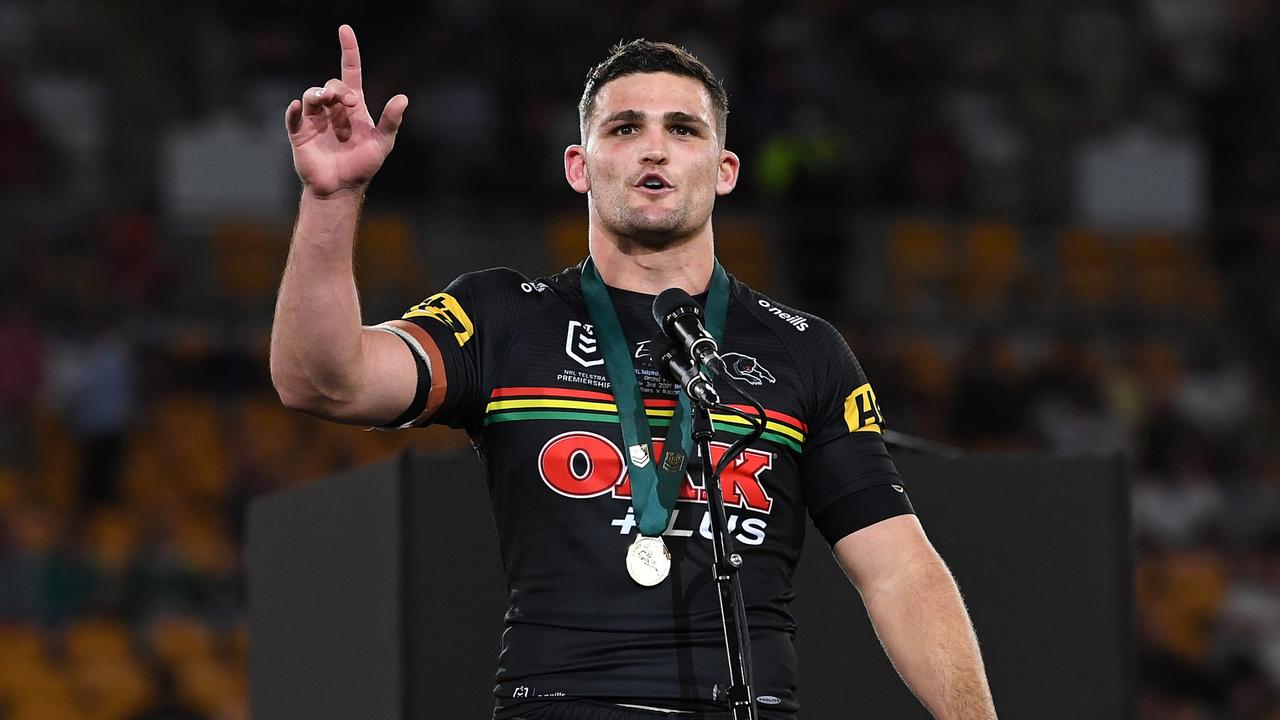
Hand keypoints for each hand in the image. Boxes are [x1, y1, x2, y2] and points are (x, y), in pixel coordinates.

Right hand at [284, 24, 408, 196]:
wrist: (342, 188)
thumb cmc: (362, 165)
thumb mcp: (382, 143)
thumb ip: (391, 121)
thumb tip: (403, 98)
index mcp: (352, 107)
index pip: (350, 71)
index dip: (349, 50)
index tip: (344, 29)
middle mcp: (332, 109)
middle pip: (332, 85)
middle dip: (340, 91)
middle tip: (350, 104)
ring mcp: (314, 120)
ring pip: (312, 95)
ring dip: (319, 94)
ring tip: (326, 101)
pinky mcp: (300, 133)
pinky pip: (293, 116)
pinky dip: (295, 110)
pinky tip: (300, 107)